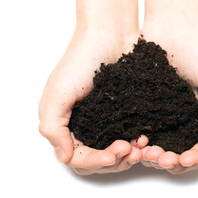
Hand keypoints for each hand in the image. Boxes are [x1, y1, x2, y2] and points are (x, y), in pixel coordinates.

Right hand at [38, 0, 145, 174]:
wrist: (110, 36)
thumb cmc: (80, 61)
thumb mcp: (58, 93)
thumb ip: (53, 126)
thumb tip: (63, 157)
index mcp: (67, 125)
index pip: (77, 158)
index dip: (93, 162)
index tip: (110, 156)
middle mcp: (86, 127)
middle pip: (97, 159)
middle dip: (113, 161)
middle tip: (128, 151)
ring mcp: (106, 122)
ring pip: (114, 152)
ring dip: (126, 156)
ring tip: (139, 148)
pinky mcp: (124, 115)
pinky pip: (129, 137)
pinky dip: (136, 143)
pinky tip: (144, 138)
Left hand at [139, 0, 197, 173]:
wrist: (172, 29)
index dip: (195, 159)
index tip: (183, 159)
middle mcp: (186, 124)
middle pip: (181, 155)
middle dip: (172, 162)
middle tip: (160, 158)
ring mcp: (166, 119)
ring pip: (161, 149)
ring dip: (155, 157)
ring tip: (146, 152)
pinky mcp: (146, 112)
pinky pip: (143, 134)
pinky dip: (141, 144)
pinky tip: (136, 142)